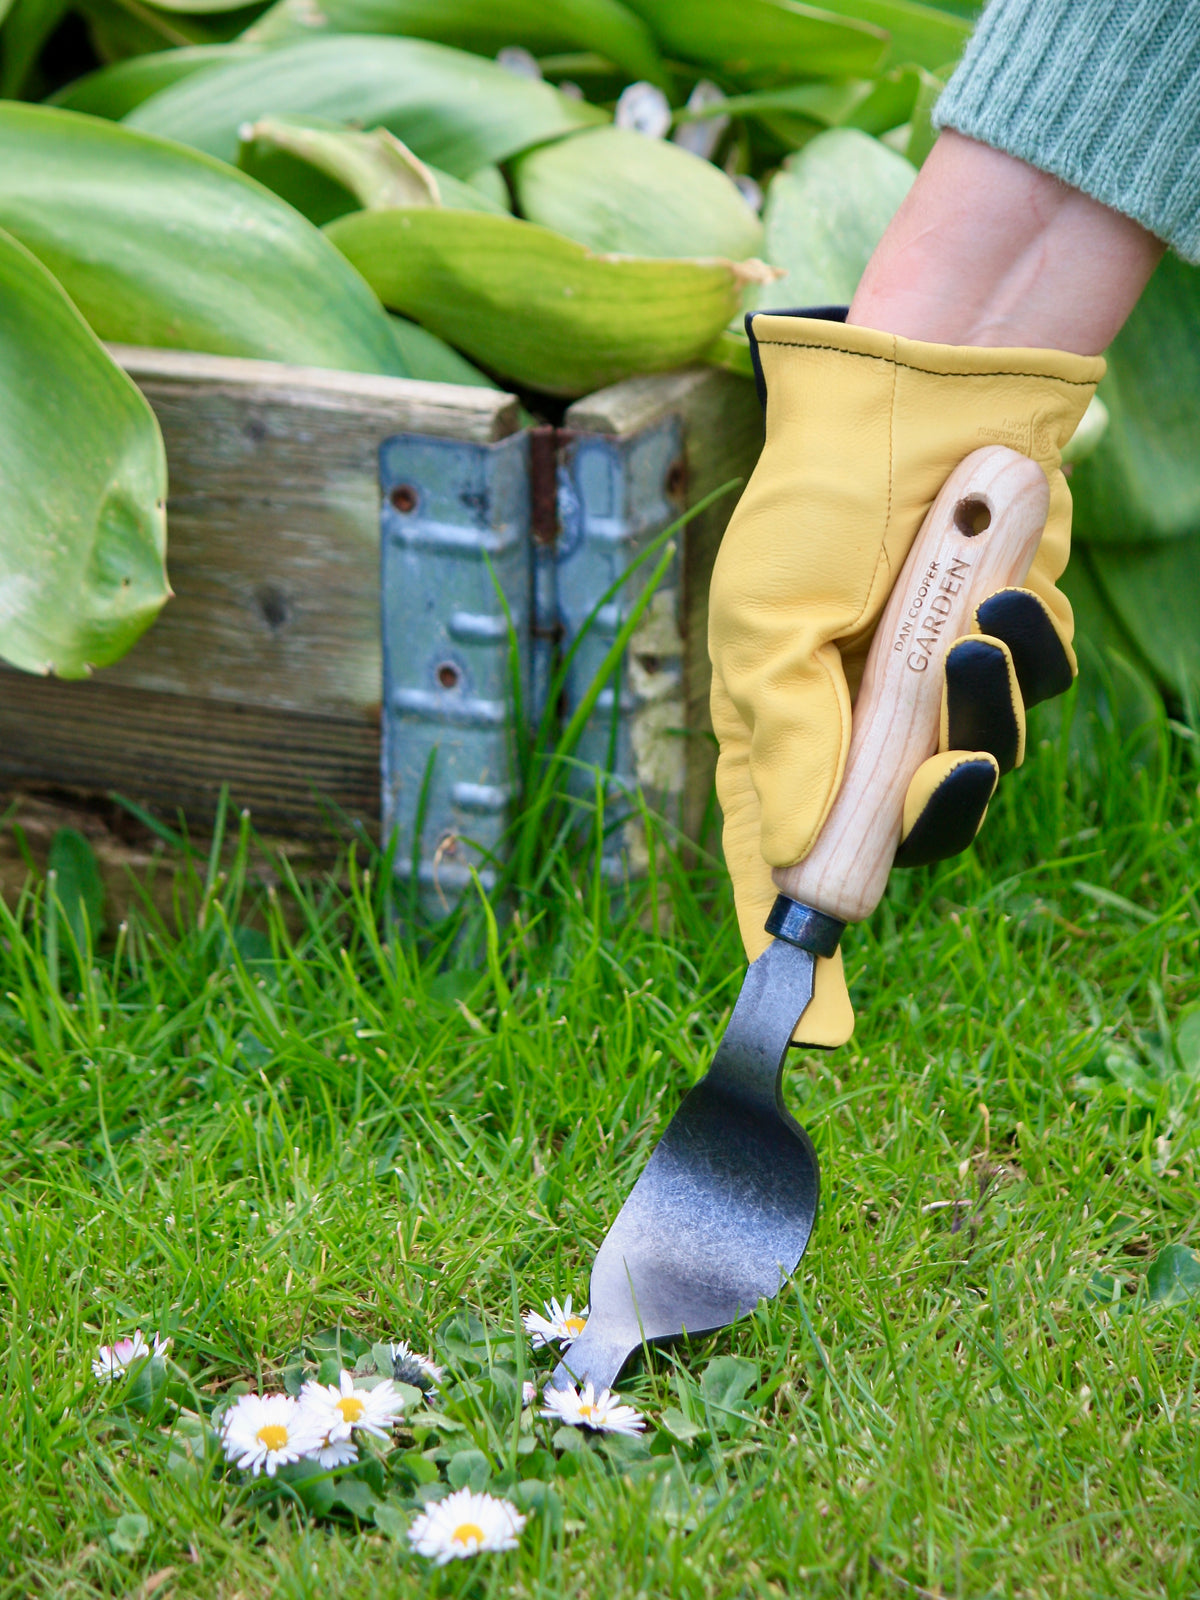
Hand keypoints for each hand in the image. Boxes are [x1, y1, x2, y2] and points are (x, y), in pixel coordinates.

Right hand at [709, 310, 1102, 1044]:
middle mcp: (855, 730)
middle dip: (930, 813)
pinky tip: (1000, 595)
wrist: (922, 396)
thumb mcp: (767, 618)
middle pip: (897, 839)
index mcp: (780, 730)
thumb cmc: (817, 503)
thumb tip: (811, 855)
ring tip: (969, 624)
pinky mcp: (1000, 655)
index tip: (812, 1027)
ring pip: (976, 775)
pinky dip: (1023, 660)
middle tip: (941, 766)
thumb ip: (789, 739)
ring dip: (981, 712)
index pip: (778, 862)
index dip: (792, 945)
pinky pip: (1029, 705)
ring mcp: (929, 697)